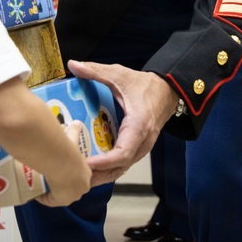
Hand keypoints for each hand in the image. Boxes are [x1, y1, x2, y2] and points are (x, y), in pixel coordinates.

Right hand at [34, 120, 91, 206]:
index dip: (69, 175)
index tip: (60, 171)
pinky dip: (42, 197)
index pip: (78, 177)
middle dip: (60, 184)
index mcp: (86, 174)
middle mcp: (81, 187)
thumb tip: (76, 122)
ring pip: (60, 195)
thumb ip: (74, 132)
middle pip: (70, 188)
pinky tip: (35, 192)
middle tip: (48, 177)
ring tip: (40, 182)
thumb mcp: (72, 139)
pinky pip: (50, 200)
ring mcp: (72, 195)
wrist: (65, 163)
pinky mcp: (61, 200)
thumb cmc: (69, 151)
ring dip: (51, 191)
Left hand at [67, 59, 176, 186]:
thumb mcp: (119, 74)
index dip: (105, 161)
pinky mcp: (137, 148)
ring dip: (101, 175)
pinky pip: (122, 163)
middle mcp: (142, 141)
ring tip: (79, 177)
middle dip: (98, 174)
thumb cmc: (145, 85)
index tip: (87, 163)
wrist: (168, 91)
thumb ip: (96, 70)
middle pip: (120, 167)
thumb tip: (73, 65)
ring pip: (121, 168)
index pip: (123, 152)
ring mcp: (141, 147)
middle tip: (75, 176)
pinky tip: (90, 168)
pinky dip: (107, 168)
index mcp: (139, 125)